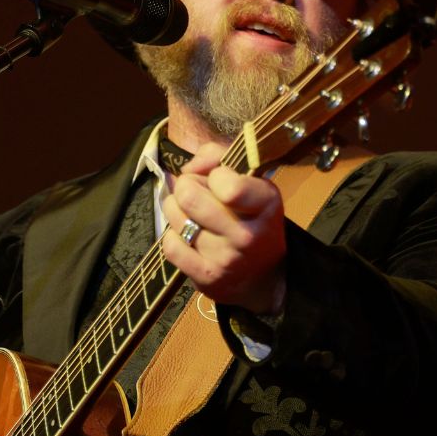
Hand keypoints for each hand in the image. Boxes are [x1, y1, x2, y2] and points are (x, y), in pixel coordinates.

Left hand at [161, 142, 286, 313]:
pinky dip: (173, 237)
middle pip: (188, 196)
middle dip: (187, 187)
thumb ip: (216, 156)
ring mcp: (227, 259)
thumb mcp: (248, 179)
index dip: (214, 175)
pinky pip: (170, 246)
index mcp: (266, 204)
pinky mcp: (208, 278)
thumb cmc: (250, 215)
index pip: (227, 185)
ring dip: (177, 210)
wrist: (263, 274)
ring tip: (192, 214)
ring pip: (176, 217)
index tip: (220, 181)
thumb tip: (187, 169)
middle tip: (198, 194)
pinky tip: (188, 236)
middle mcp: (248, 235)